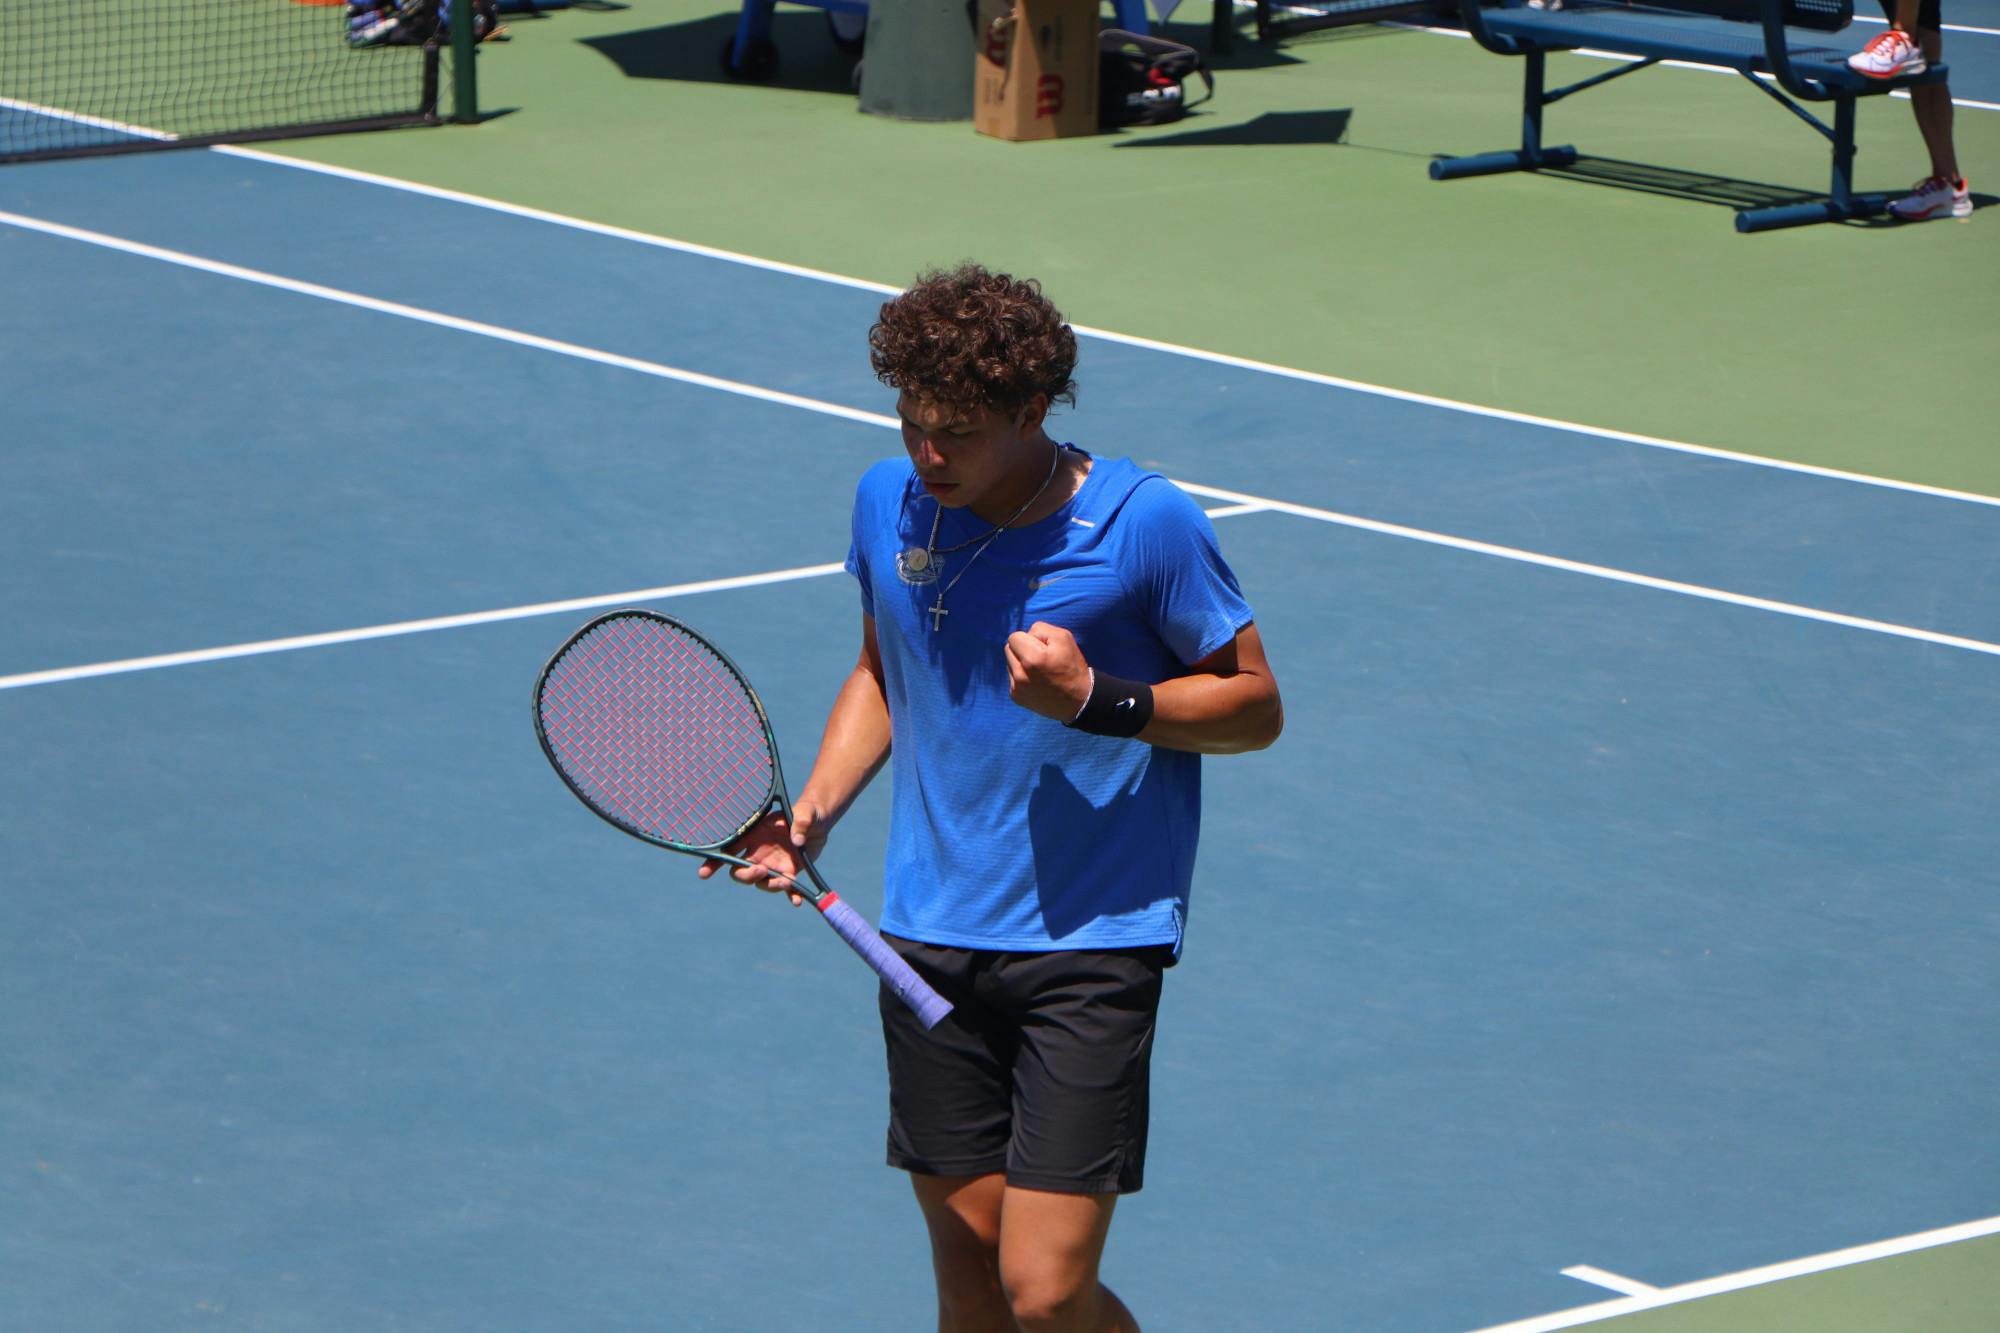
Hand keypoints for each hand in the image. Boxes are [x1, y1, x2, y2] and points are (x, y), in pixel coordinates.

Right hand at [696, 799, 828, 906]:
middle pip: (740, 872)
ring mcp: (773, 865)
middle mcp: (759, 853)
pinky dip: (790, 896)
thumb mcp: (805, 813)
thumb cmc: (805, 812)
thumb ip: (800, 822)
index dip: (714, 862)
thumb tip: (797, 840)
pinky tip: (796, 901)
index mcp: (754, 836)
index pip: (728, 850)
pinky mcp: (789, 872)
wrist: (818, 821)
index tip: (704, 873)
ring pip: (761, 883)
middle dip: (746, 875)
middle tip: (762, 870)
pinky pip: (785, 889)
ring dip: (770, 885)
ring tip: (787, 881)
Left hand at [1004, 621, 1092, 722]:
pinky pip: (1012, 678)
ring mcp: (1017, 688)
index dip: (1028, 638)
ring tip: (1038, 670)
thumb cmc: (1072, 666)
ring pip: (1009, 663)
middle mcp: (1020, 675)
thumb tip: (1025, 636)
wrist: (1079, 700)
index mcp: (1032, 658)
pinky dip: (1021, 676)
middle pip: (1008, 649)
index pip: (1013, 637)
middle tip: (1040, 657)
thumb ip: (1039, 629)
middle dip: (1021, 649)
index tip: (1041, 647)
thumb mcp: (1063, 638)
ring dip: (1020, 662)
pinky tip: (1036, 681)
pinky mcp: (1016, 697)